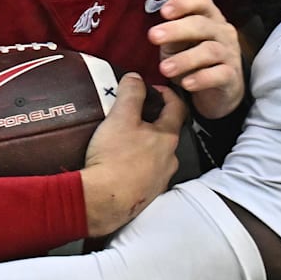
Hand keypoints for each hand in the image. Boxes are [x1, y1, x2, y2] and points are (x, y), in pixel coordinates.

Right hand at [81, 73, 186, 236]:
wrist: (103, 202)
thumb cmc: (114, 158)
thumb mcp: (120, 117)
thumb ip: (131, 94)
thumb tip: (136, 77)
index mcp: (168, 137)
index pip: (177, 107)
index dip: (167, 93)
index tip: (153, 88)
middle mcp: (170, 159)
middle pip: (166, 132)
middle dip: (152, 121)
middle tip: (133, 114)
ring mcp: (160, 179)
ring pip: (156, 155)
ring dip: (144, 145)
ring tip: (123, 140)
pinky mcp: (147, 195)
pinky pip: (146, 174)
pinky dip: (136, 166)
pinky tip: (120, 164)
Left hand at [148, 0, 245, 118]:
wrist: (217, 89)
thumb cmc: (194, 61)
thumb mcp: (178, 44)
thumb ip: (169, 35)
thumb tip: (155, 32)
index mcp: (208, 17)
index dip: (183, 2)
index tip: (163, 11)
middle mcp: (221, 31)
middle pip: (201, 24)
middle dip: (176, 29)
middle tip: (154, 36)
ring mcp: (229, 53)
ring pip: (210, 50)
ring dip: (185, 59)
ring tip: (165, 68)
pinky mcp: (231, 76)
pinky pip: (219, 74)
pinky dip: (202, 78)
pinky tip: (187, 83)